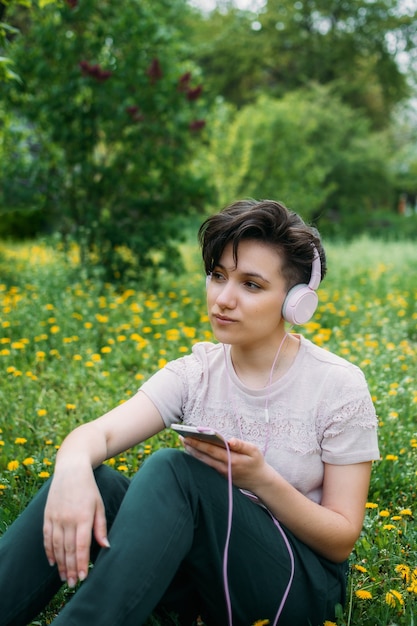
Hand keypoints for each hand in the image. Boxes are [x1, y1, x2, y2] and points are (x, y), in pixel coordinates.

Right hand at [43, 464, 108, 586]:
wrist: (71, 470)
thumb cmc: (89, 489)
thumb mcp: (99, 506)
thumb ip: (101, 527)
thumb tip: (106, 547)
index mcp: (83, 517)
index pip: (82, 546)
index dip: (82, 563)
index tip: (83, 578)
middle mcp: (67, 519)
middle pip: (68, 550)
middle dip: (70, 569)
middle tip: (72, 584)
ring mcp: (56, 517)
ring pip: (56, 546)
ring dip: (60, 564)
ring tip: (63, 578)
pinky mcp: (47, 515)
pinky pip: (46, 537)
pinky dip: (49, 551)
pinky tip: (53, 562)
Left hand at [182, 436, 268, 492]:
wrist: (259, 482)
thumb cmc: (256, 462)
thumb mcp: (254, 451)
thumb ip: (241, 445)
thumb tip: (230, 440)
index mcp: (232, 460)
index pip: (211, 450)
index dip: (199, 443)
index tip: (189, 436)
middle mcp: (224, 468)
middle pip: (204, 456)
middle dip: (192, 447)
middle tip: (181, 438)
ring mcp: (221, 473)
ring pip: (203, 462)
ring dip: (193, 453)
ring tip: (184, 443)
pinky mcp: (220, 476)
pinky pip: (207, 466)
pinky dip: (199, 458)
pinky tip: (193, 451)